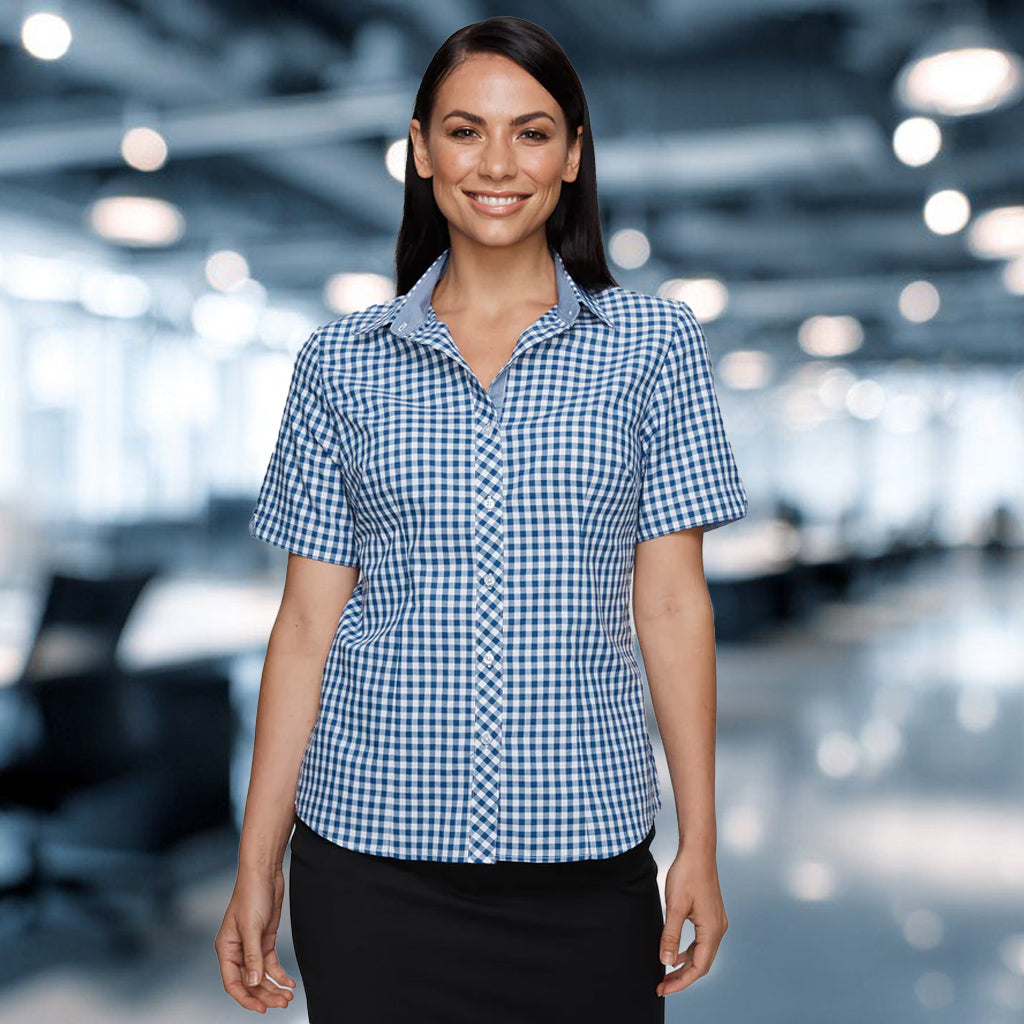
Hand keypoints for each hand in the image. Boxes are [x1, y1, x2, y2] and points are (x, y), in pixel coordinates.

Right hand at [215, 869, 296, 1012]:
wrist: (264, 873)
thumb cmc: (251, 895)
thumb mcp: (252, 927)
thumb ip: (252, 956)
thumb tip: (252, 982)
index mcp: (226, 949)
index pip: (233, 982)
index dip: (246, 998)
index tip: (261, 1008)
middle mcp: (237, 951)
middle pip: (249, 981)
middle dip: (265, 994)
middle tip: (281, 1003)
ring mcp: (252, 946)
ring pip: (260, 975)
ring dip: (273, 987)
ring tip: (287, 997)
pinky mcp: (265, 940)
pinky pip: (270, 964)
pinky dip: (279, 974)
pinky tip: (289, 982)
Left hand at [656, 847, 727, 997]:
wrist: (698, 851)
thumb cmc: (687, 874)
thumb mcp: (675, 906)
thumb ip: (670, 935)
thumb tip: (666, 962)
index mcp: (712, 930)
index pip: (698, 967)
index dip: (680, 981)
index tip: (663, 988)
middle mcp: (718, 928)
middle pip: (702, 963)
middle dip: (682, 977)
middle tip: (662, 985)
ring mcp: (716, 921)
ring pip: (702, 952)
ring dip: (685, 964)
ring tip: (666, 973)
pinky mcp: (711, 914)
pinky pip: (701, 941)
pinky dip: (689, 950)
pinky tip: (676, 951)